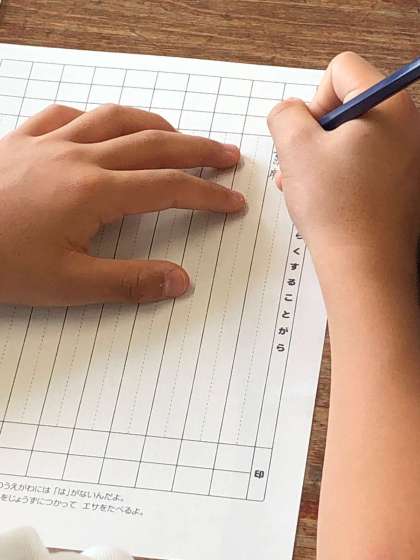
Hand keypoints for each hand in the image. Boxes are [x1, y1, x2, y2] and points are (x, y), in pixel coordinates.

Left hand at [0, 104, 243, 305]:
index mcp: (92, 193)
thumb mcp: (67, 285)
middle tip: (226, 155)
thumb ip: (129, 282)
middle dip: (197, 149)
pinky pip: (67, 114)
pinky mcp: (23, 140)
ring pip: (115, 118)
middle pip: (154, 143)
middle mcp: (77, 158)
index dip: (207, 194)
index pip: (168, 188)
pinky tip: (104, 127)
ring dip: (155, 124)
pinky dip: (96, 117)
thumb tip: (178, 281)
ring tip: (178, 136)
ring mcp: (49, 143)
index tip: (231, 200)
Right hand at [268, 52, 419, 274]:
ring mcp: (408, 156)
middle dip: (315, 133)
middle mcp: (408, 125)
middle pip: (347, 104)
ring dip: (322, 156)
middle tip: (304, 164)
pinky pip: (364, 162)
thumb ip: (284, 114)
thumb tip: (289, 112)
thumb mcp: (295, 148)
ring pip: (352, 137)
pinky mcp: (402, 181)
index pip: (341, 69)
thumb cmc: (338, 210)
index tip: (309, 137)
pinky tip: (323, 198)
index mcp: (389, 106)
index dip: (314, 99)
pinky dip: (340, 173)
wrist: (365, 265)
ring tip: (307, 186)